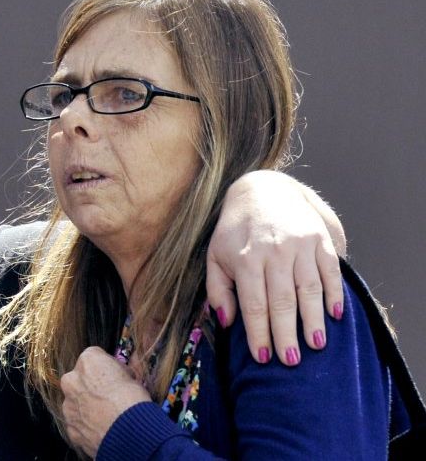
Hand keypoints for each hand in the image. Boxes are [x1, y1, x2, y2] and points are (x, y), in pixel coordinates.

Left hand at [61, 347, 149, 457]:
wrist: (128, 432)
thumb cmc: (133, 400)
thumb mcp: (131, 376)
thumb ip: (116, 373)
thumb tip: (118, 377)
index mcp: (87, 361)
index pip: (94, 358)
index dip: (106, 368)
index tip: (115, 378)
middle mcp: (71, 380)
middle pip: (79, 379)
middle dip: (90, 387)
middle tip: (107, 398)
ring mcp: (68, 405)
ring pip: (75, 403)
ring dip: (86, 407)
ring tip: (105, 418)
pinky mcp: (70, 428)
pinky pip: (78, 423)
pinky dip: (86, 426)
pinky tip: (101, 430)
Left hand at [207, 170, 343, 365]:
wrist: (262, 189)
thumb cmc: (235, 232)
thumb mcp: (216, 256)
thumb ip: (218, 290)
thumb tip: (228, 322)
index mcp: (246, 259)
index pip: (254, 304)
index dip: (259, 333)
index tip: (263, 357)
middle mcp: (274, 251)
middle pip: (282, 301)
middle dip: (287, 333)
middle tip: (291, 360)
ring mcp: (299, 244)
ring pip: (309, 289)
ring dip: (314, 319)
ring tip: (316, 344)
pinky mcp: (319, 238)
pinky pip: (330, 270)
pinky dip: (335, 293)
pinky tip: (335, 314)